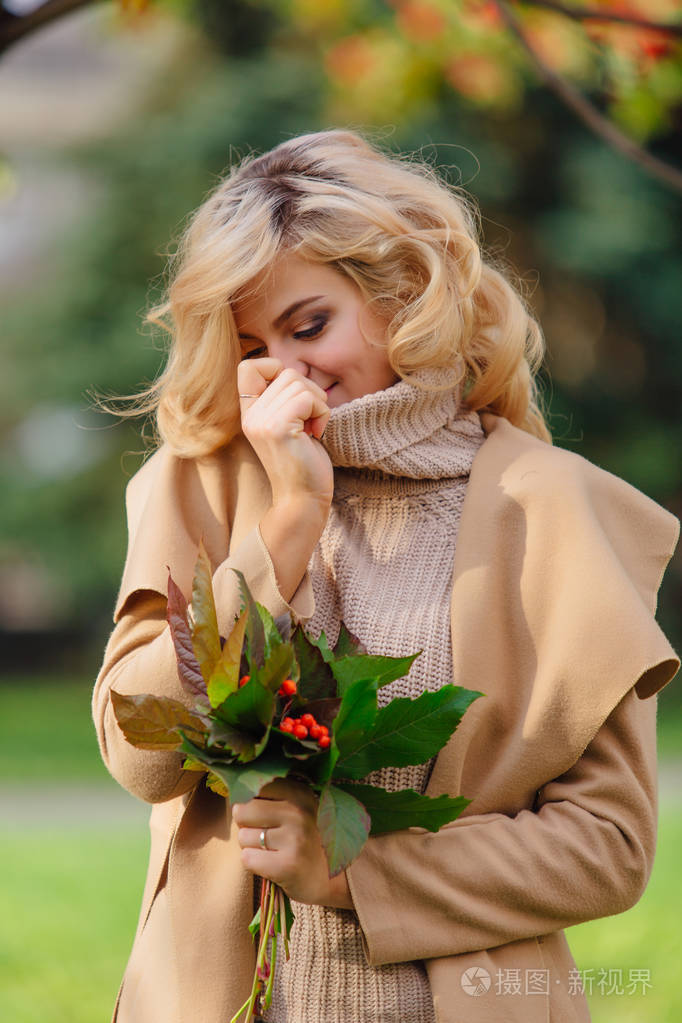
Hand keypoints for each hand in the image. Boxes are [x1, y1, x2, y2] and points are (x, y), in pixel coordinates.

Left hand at [232, 778, 352, 908]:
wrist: (333, 878)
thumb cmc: (307, 839)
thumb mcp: (300, 809)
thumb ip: (272, 796)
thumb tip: (233, 795)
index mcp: (300, 793)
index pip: (253, 788)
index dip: (250, 804)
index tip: (263, 815)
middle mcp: (298, 812)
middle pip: (242, 811)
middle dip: (246, 826)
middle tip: (265, 836)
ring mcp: (294, 838)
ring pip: (243, 837)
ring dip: (251, 847)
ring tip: (272, 851)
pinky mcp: (287, 865)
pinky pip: (247, 859)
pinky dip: (254, 864)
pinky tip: (271, 864)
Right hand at [237, 358, 333, 511]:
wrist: (302, 499)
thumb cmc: (303, 462)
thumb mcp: (289, 424)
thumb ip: (286, 399)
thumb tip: (299, 371)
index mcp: (250, 413)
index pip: (248, 367)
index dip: (275, 368)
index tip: (294, 396)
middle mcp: (250, 416)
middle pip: (286, 372)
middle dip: (310, 392)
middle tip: (311, 420)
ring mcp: (261, 421)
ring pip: (298, 383)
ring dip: (318, 404)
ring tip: (313, 428)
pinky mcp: (277, 428)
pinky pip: (308, 399)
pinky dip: (322, 413)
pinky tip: (316, 434)